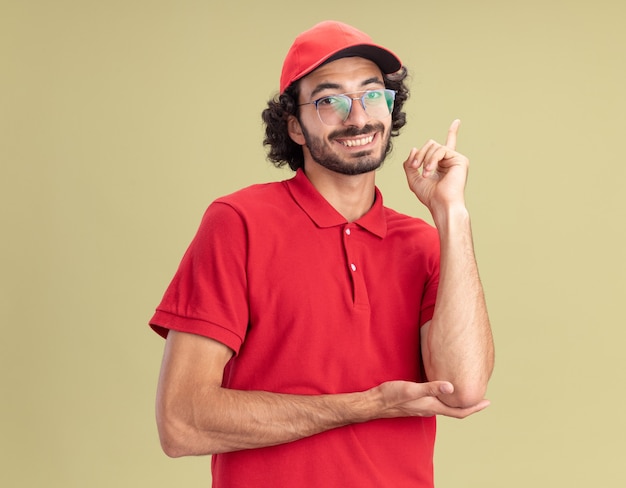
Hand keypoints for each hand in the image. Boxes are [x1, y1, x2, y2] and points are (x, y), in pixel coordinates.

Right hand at [374, 380, 489, 419]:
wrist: (374, 403)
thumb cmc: (391, 396)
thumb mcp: (411, 389)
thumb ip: (431, 388)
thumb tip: (452, 387)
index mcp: (432, 406)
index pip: (459, 412)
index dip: (475, 408)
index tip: (488, 402)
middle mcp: (430, 409)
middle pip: (455, 410)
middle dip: (470, 404)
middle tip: (481, 395)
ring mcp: (423, 406)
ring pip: (446, 407)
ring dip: (458, 401)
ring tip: (466, 391)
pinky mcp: (417, 402)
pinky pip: (437, 402)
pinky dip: (446, 397)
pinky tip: (444, 389)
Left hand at [403, 119, 469, 214]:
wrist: (440, 204)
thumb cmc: (429, 195)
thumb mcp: (413, 178)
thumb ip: (410, 163)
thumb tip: (414, 148)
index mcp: (441, 164)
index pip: (444, 146)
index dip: (452, 133)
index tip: (457, 121)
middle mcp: (449, 160)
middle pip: (431, 144)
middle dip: (419, 154)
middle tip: (415, 167)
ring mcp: (455, 159)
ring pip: (434, 146)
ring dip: (424, 158)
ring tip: (424, 173)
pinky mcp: (460, 159)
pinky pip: (441, 149)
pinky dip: (432, 159)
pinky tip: (430, 171)